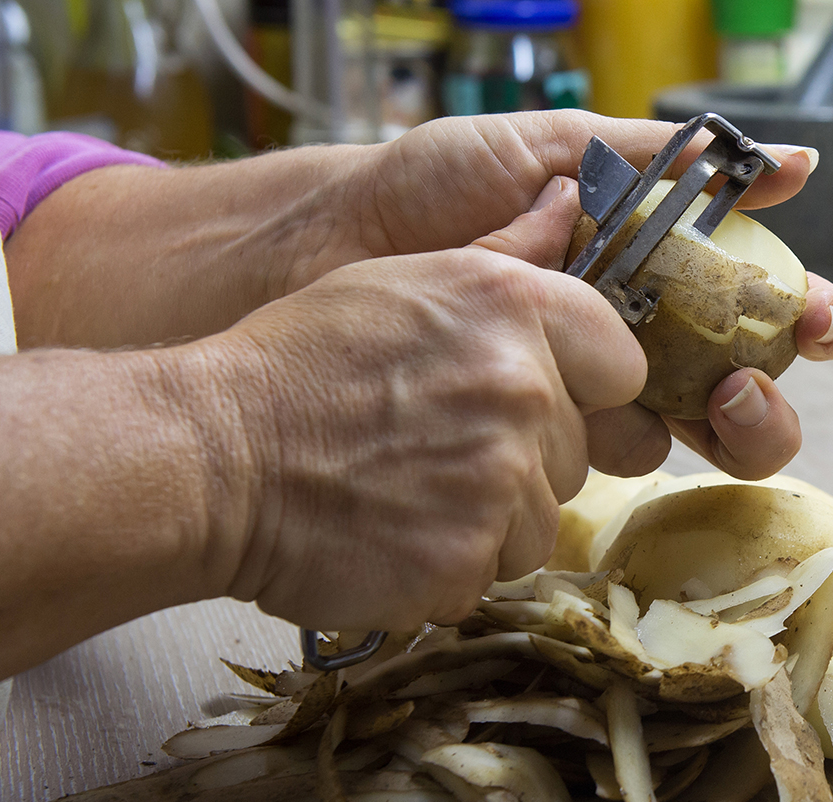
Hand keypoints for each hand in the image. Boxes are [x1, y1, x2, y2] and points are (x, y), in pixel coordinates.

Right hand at [201, 190, 640, 629]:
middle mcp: (524, 388)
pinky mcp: (470, 558)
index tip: (531, 397)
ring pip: (540, 520)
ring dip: (486, 519)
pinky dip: (447, 565)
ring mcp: (502, 479)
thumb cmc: (298, 364)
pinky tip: (390, 532)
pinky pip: (491, 571)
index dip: (582, 387)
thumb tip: (566, 199)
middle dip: (522, 459)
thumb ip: (505, 252)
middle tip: (432, 445)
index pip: (623, 364)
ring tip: (405, 488)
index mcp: (515, 305)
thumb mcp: (400, 278)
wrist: (209, 458)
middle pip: (578, 452)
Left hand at [457, 160, 832, 479]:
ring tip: (706, 399)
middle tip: (748, 379)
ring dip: (722, 430)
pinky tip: (611, 415)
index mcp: (657, 271)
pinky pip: (609, 464)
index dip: (806, 317)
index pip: (757, 304)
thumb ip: (672, 160)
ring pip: (692, 439)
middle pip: (745, 393)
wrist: (331, 242)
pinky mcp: (541, 441)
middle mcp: (639, 342)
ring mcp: (592, 396)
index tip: (817, 317)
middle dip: (772, 398)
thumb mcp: (562, 147)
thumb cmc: (437, 185)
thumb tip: (797, 163)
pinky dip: (627, 448)